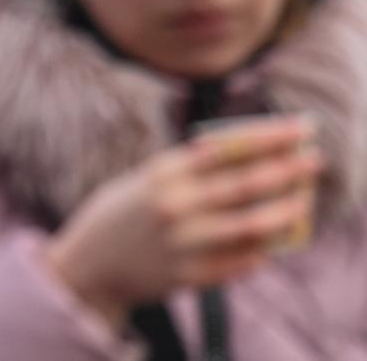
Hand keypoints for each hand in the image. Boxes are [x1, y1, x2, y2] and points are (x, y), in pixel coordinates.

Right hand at [45, 116, 321, 325]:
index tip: (300, 127)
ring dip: (284, 212)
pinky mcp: (190, 276)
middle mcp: (174, 206)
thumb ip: (190, 170)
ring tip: (301, 203)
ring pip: (251, 225)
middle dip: (287, 169)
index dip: (269, 137)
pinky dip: (261, 248)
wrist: (89, 265)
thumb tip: (250, 159)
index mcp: (162, 174)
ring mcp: (184, 243)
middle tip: (314, 160)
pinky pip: (240, 261)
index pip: (227, 149)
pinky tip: (270, 240)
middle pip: (246, 184)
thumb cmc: (122, 213)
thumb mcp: (146, 180)